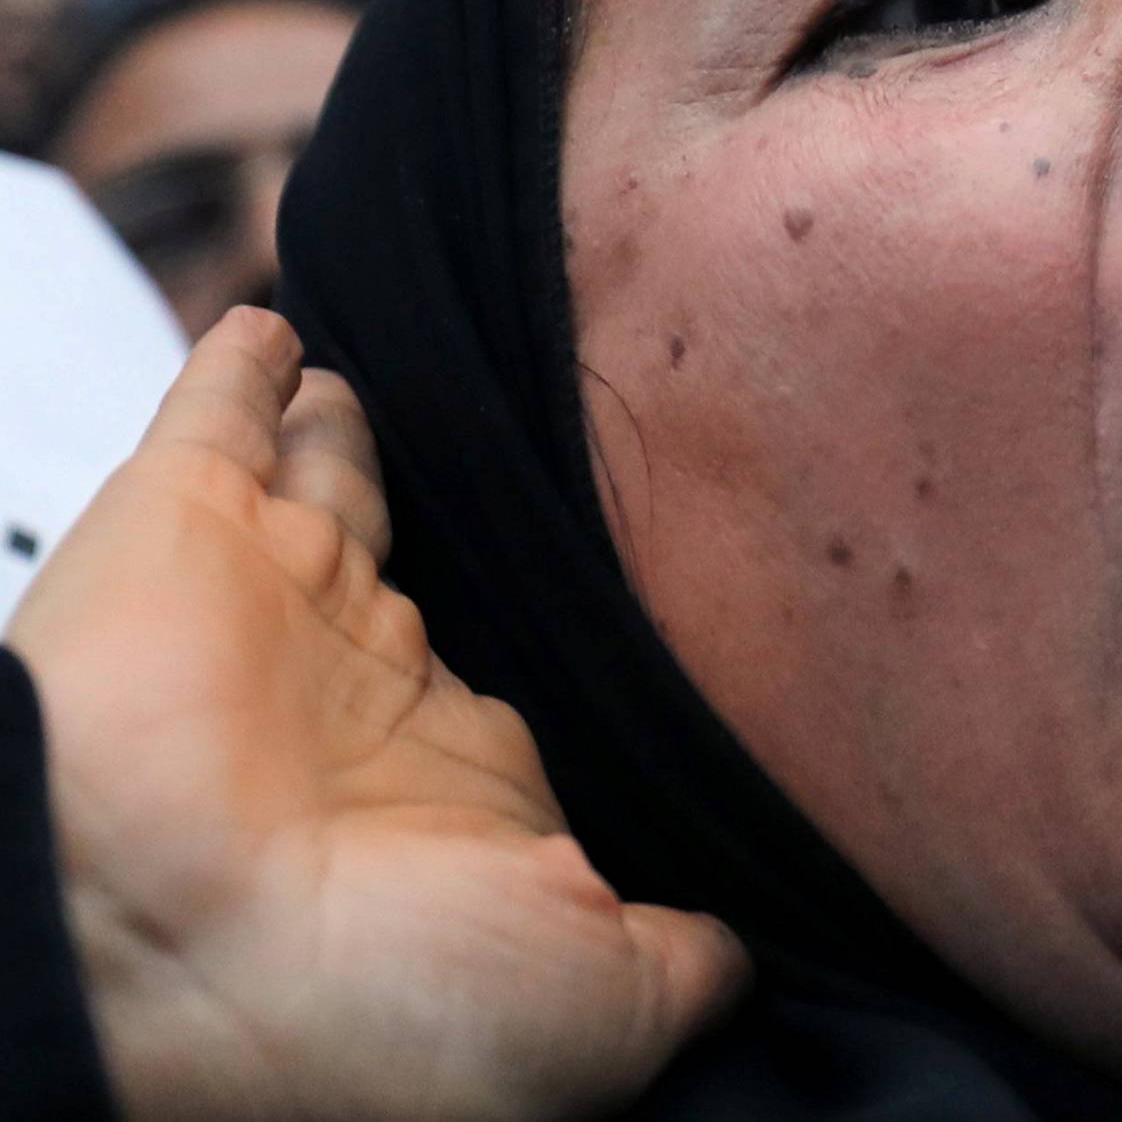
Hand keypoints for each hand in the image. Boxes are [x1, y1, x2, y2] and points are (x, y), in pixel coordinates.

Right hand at [7, 308, 745, 1120]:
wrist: (162, 941)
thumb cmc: (372, 997)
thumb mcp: (589, 1010)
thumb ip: (679, 964)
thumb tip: (742, 956)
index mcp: (446, 776)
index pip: (519, 672)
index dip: (562, 625)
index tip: (645, 562)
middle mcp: (358, 674)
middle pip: (426, 550)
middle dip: (471, 495)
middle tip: (547, 405)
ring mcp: (270, 590)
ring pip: (330, 470)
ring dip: (357, 416)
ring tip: (424, 355)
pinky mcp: (184, 513)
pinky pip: (220, 406)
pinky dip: (247, 362)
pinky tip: (280, 328)